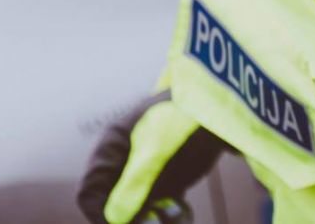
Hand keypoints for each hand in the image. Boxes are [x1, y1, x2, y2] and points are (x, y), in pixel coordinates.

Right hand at [77, 92, 223, 223]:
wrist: (224, 103)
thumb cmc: (185, 120)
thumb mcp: (158, 150)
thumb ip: (134, 185)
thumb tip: (113, 220)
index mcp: (111, 147)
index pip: (91, 192)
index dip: (102, 215)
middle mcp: (126, 160)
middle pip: (116, 204)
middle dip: (132, 220)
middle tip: (155, 222)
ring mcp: (148, 168)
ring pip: (141, 208)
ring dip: (154, 219)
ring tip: (175, 214)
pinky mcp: (171, 175)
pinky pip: (162, 204)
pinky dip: (171, 214)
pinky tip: (184, 213)